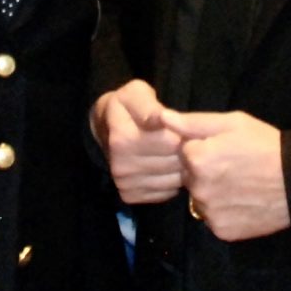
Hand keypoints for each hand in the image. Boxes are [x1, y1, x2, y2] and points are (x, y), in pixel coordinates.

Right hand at [92, 79, 183, 204]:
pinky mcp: (131, 197)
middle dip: (186, 150)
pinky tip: (167, 167)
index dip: (184, 132)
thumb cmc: (127, 106)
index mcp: (122, 139)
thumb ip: (149, 106)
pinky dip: (172, 181)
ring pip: (174, 180)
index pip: (171, 141)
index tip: (184, 126)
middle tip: (184, 139)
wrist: (105, 128)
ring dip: (181, 167)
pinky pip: (167, 192)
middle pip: (174, 162)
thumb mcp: (136, 94)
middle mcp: (120, 166)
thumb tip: (162, 119)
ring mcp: (124, 184)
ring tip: (176, 152)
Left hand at [160, 108, 288, 239]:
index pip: (184, 153)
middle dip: (204, 171)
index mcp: (197, 158)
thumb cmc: (266, 145)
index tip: (224, 149)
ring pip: (201, 199)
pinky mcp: (222, 231)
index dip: (203, 149)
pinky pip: (213, 218)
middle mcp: (197, 188)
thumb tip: (162, 118)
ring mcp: (209, 212)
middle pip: (190, 177)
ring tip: (240, 184)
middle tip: (233, 167)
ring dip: (212, 193)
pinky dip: (224, 211)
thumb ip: (194, 122)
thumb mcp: (232, 123)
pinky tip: (242, 201)